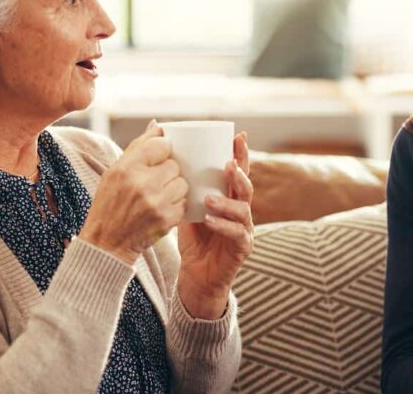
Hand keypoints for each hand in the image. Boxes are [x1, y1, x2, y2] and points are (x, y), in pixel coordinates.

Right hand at [79, 120, 186, 262]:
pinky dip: (176, 206)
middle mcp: (141, 183)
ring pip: (182, 184)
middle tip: (155, 183)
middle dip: (168, 173)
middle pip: (174, 165)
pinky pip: (183, 203)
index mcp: (126, 168)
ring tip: (158, 197)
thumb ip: (138, 147)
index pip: (161, 145)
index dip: (163, 151)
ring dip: (174, 190)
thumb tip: (158, 126)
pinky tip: (161, 210)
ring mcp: (156, 202)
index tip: (158, 158)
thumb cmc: (110, 203)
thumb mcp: (115, 172)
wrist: (107, 242)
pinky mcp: (166, 219)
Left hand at [177, 132, 253, 318]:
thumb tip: (167, 158)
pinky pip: (237, 234)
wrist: (197, 277)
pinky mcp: (242, 248)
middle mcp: (241, 210)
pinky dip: (223, 225)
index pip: (238, 171)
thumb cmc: (194, 240)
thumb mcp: (187, 208)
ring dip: (227, 201)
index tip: (238, 136)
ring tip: (209, 198)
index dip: (240, 154)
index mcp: (229, 198)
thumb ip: (184, 187)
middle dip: (240, 172)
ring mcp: (244, 229)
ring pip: (244, 209)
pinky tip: (209, 220)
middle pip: (246, 186)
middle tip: (228, 163)